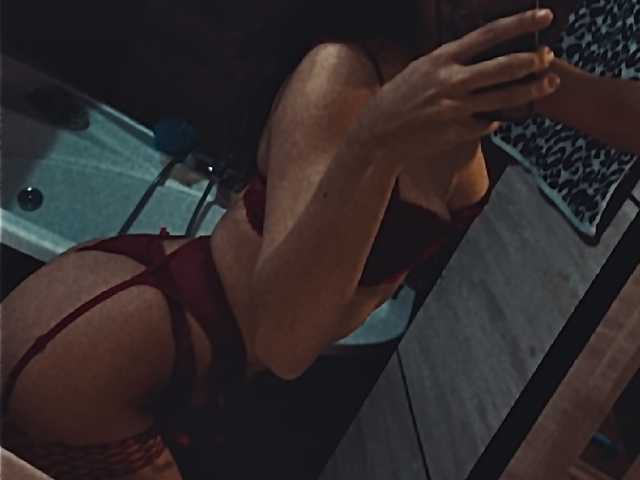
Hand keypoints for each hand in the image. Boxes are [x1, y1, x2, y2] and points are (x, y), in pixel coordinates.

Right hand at [358, 8, 559, 174]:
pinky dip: (495, 119)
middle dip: (533, 60)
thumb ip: (449, 62)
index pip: (489, 34)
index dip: (520, 24)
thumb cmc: (396, 99)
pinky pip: (486, 124)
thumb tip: (477, 57)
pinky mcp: (457, 132)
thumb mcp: (420, 69)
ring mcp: (456, 108)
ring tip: (549, 84)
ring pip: (504, 98)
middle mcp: (451, 81)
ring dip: (531, 90)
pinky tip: (500, 117)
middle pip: (504, 67)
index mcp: (441, 59)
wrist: (377, 134)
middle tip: (549, 56)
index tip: (542, 15)